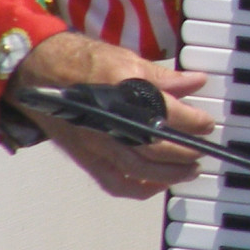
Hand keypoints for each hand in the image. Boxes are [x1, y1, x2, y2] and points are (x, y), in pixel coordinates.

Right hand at [12, 31, 216, 198]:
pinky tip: (157, 184)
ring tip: (190, 171)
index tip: (208, 123)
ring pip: (138, 170)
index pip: (167, 114)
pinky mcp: (86, 158)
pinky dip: (139, 188)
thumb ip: (164, 77)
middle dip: (184, 151)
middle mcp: (108, 124)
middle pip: (155, 147)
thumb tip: (196, 82)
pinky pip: (115, 183)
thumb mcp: (129, 60)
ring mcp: (96, 144)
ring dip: (169, 175)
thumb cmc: (84, 63)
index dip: (193, 121)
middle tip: (202, 149)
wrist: (41, 72)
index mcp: (122, 93)